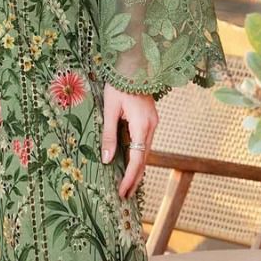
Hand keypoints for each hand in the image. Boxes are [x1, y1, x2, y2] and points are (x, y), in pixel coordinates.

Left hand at [101, 84, 157, 199]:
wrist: (134, 64)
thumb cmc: (118, 85)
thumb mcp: (109, 110)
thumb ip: (109, 135)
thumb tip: (108, 160)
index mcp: (142, 125)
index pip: (137, 159)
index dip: (130, 178)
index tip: (121, 192)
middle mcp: (152, 127)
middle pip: (144, 159)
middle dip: (135, 179)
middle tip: (125, 196)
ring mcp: (153, 123)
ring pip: (146, 152)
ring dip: (138, 170)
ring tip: (128, 185)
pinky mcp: (150, 120)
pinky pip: (145, 144)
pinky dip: (139, 157)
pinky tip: (132, 165)